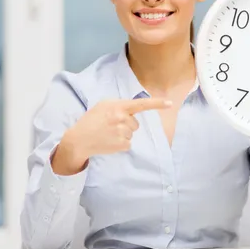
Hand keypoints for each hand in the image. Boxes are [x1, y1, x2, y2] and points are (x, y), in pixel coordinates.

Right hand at [52, 97, 171, 174]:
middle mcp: (122, 118)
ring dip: (123, 134)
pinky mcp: (123, 144)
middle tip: (110, 126)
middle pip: (135, 123)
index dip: (157, 103)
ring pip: (132, 133)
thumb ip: (119, 105)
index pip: (141, 104)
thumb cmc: (91, 120)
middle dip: (126, 125)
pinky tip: (109, 141)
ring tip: (108, 134)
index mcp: (118, 106)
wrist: (79, 139)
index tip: (170, 103)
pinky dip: (121, 144)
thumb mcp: (103, 105)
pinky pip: (129, 143)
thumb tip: (132, 110)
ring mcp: (122, 132)